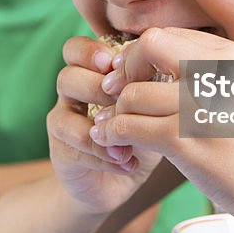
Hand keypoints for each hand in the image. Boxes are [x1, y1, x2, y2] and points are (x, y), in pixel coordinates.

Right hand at [49, 36, 161, 213]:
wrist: (116, 183)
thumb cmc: (139, 135)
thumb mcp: (150, 107)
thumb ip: (152, 86)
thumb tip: (171, 69)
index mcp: (90, 75)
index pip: (75, 49)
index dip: (90, 52)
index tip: (114, 63)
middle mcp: (71, 95)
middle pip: (67, 76)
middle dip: (96, 86)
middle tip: (122, 101)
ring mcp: (63, 123)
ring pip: (63, 115)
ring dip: (99, 122)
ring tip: (128, 139)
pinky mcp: (61, 153)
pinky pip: (75, 147)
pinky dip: (104, 155)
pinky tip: (128, 162)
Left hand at [91, 27, 233, 170]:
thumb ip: (212, 77)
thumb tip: (161, 68)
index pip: (170, 36)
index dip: (143, 53)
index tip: (134, 73)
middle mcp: (217, 73)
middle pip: (149, 45)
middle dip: (126, 68)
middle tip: (115, 91)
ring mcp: (200, 106)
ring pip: (132, 92)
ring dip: (116, 111)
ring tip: (111, 125)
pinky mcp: (185, 141)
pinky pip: (129, 126)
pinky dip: (113, 134)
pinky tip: (112, 142)